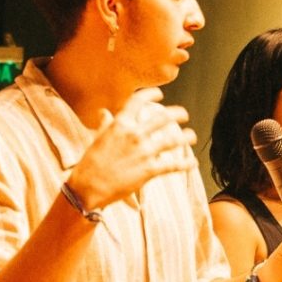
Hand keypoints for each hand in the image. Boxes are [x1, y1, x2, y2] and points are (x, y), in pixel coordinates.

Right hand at [68, 90, 196, 210]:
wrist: (88, 186)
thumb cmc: (90, 163)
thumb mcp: (97, 138)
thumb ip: (104, 124)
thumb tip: (103, 112)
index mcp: (120, 124)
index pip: (138, 101)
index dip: (151, 94)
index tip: (159, 95)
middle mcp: (134, 134)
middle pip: (164, 118)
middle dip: (178, 114)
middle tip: (184, 115)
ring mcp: (144, 152)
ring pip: (173, 140)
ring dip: (186, 137)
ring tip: (192, 136)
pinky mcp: (150, 170)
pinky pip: (173, 165)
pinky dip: (186, 163)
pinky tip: (192, 162)